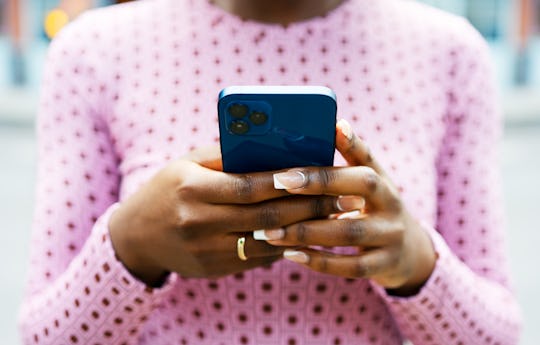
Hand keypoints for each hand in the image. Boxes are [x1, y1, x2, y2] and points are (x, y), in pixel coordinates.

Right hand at [109, 147, 345, 285]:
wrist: (137, 237)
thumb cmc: (168, 189)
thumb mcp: (188, 164)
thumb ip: (227, 156)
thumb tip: (272, 145)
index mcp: (191, 189)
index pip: (248, 185)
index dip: (286, 181)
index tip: (319, 173)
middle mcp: (198, 222)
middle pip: (266, 216)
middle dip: (310, 207)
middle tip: (343, 197)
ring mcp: (207, 251)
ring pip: (268, 242)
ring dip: (306, 230)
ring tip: (335, 218)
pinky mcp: (214, 269)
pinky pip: (258, 258)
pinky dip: (286, 246)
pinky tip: (308, 235)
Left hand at [257, 120, 436, 294]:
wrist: (409, 252)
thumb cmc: (375, 209)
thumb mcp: (371, 183)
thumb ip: (352, 158)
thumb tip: (336, 123)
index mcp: (384, 181)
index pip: (365, 160)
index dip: (346, 145)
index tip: (325, 131)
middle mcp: (392, 204)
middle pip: (361, 188)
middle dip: (319, 184)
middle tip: (278, 182)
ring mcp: (391, 236)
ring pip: (349, 231)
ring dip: (306, 231)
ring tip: (270, 231)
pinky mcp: (384, 265)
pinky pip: (350, 267)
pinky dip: (319, 261)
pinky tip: (290, 255)